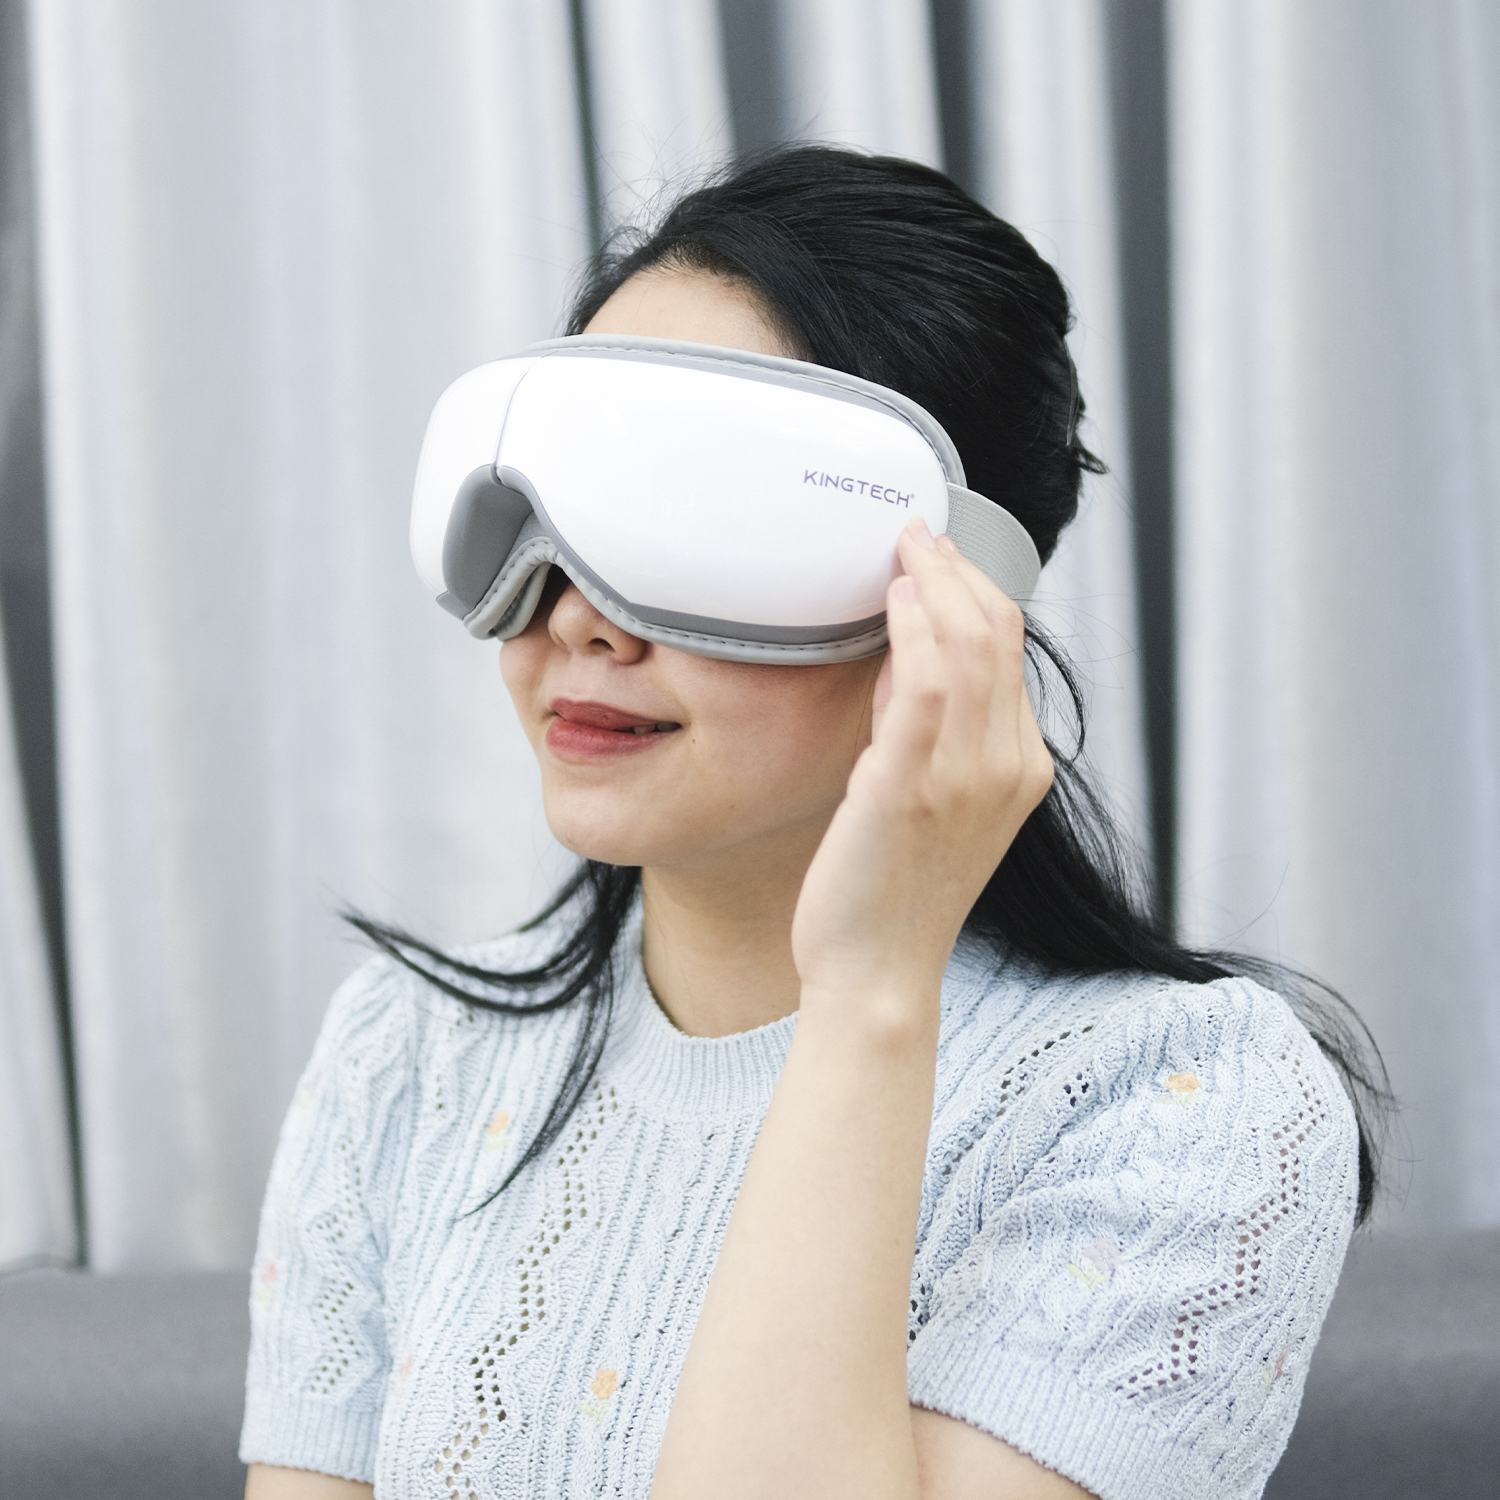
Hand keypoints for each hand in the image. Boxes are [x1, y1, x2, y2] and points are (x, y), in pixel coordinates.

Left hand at [790, 518, 1053, 1015]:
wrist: (878, 973)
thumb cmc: (895, 889)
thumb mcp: (934, 798)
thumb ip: (933, 728)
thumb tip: (905, 651)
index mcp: (1022, 767)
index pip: (1010, 651)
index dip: (977, 588)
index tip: (938, 554)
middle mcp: (1007, 766)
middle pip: (998, 635)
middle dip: (958, 569)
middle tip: (916, 533)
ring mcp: (964, 777)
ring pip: (968, 647)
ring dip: (935, 584)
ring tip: (902, 550)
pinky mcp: (910, 788)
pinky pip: (926, 686)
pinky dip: (913, 631)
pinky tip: (892, 600)